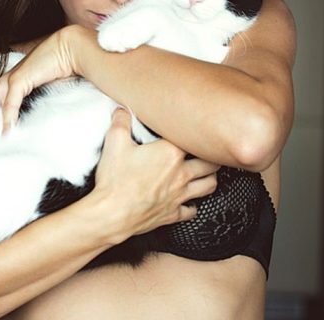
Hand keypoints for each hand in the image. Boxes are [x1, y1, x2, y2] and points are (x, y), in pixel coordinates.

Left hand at [0, 27, 77, 133]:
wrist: (68, 49)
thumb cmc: (58, 69)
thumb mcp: (41, 91)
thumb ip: (33, 105)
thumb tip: (29, 125)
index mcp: (7, 86)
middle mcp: (4, 83)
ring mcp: (9, 80)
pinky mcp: (19, 79)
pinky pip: (10, 103)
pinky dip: (8, 118)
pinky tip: (7, 133)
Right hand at [93, 108, 218, 239]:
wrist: (111, 214)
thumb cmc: (115, 180)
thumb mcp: (115, 142)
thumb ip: (121, 121)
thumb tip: (122, 110)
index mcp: (170, 153)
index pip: (195, 139)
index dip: (197, 133)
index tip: (195, 129)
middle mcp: (180, 174)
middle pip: (210, 164)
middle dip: (212, 156)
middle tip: (210, 151)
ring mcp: (179, 195)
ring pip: (208, 186)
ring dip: (210, 178)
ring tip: (208, 172)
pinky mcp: (172, 214)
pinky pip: (191, 211)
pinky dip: (193, 206)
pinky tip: (189, 202)